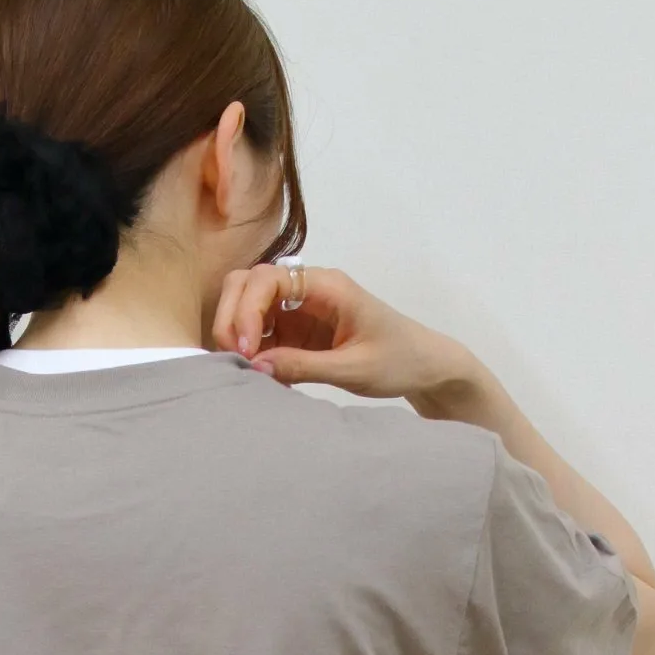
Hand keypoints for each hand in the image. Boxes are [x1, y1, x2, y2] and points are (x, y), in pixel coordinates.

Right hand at [211, 260, 477, 405]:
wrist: (424, 366)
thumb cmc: (399, 360)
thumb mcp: (354, 369)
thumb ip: (305, 366)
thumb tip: (256, 367)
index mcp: (327, 286)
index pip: (267, 279)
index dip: (246, 310)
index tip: (244, 348)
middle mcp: (308, 289)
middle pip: (248, 283)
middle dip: (231, 316)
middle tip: (233, 356)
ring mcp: (299, 308)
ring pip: (248, 305)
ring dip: (236, 333)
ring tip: (242, 368)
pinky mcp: (296, 330)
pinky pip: (260, 332)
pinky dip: (251, 350)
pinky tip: (259, 375)